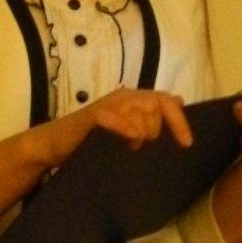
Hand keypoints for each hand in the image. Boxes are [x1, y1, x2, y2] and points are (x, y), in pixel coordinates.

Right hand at [38, 86, 194, 168]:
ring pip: (140, 112)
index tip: (187, 144)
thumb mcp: (126, 129)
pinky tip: (129, 140)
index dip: (180, 122)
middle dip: (154, 129)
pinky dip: (126, 128)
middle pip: (156, 105)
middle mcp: (123, 96)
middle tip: (139, 145)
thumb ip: (150, 115)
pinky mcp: (93, 116)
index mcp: (133, 99)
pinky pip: (117, 118)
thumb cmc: (91, 140)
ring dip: (140, 132)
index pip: (166, 101)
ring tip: (128, 145)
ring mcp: (108, 105)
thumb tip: (178, 100)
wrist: (54, 145)